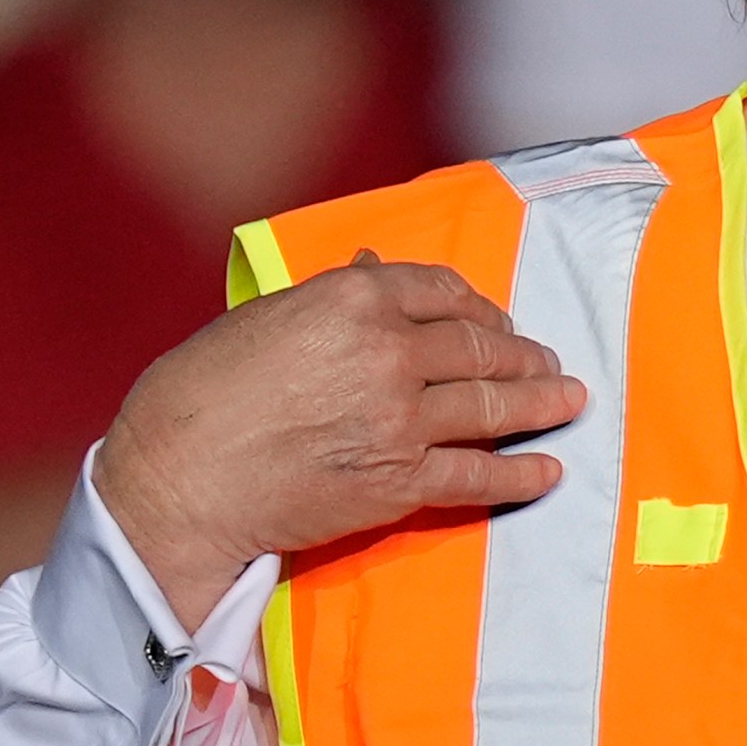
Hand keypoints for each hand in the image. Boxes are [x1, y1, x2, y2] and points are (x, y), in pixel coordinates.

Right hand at [96, 255, 586, 628]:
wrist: (178, 479)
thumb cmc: (202, 394)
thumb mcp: (266, 318)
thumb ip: (331, 295)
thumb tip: (371, 265)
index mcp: (355, 297)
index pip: (445, 292)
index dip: (480, 309)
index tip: (498, 322)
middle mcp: (389, 350)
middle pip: (480, 348)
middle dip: (524, 356)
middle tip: (550, 364)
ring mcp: (402, 417)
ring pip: (491, 406)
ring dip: (540, 404)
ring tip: (569, 402)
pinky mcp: (402, 480)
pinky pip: (479, 475)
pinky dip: (521, 475)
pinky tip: (549, 471)